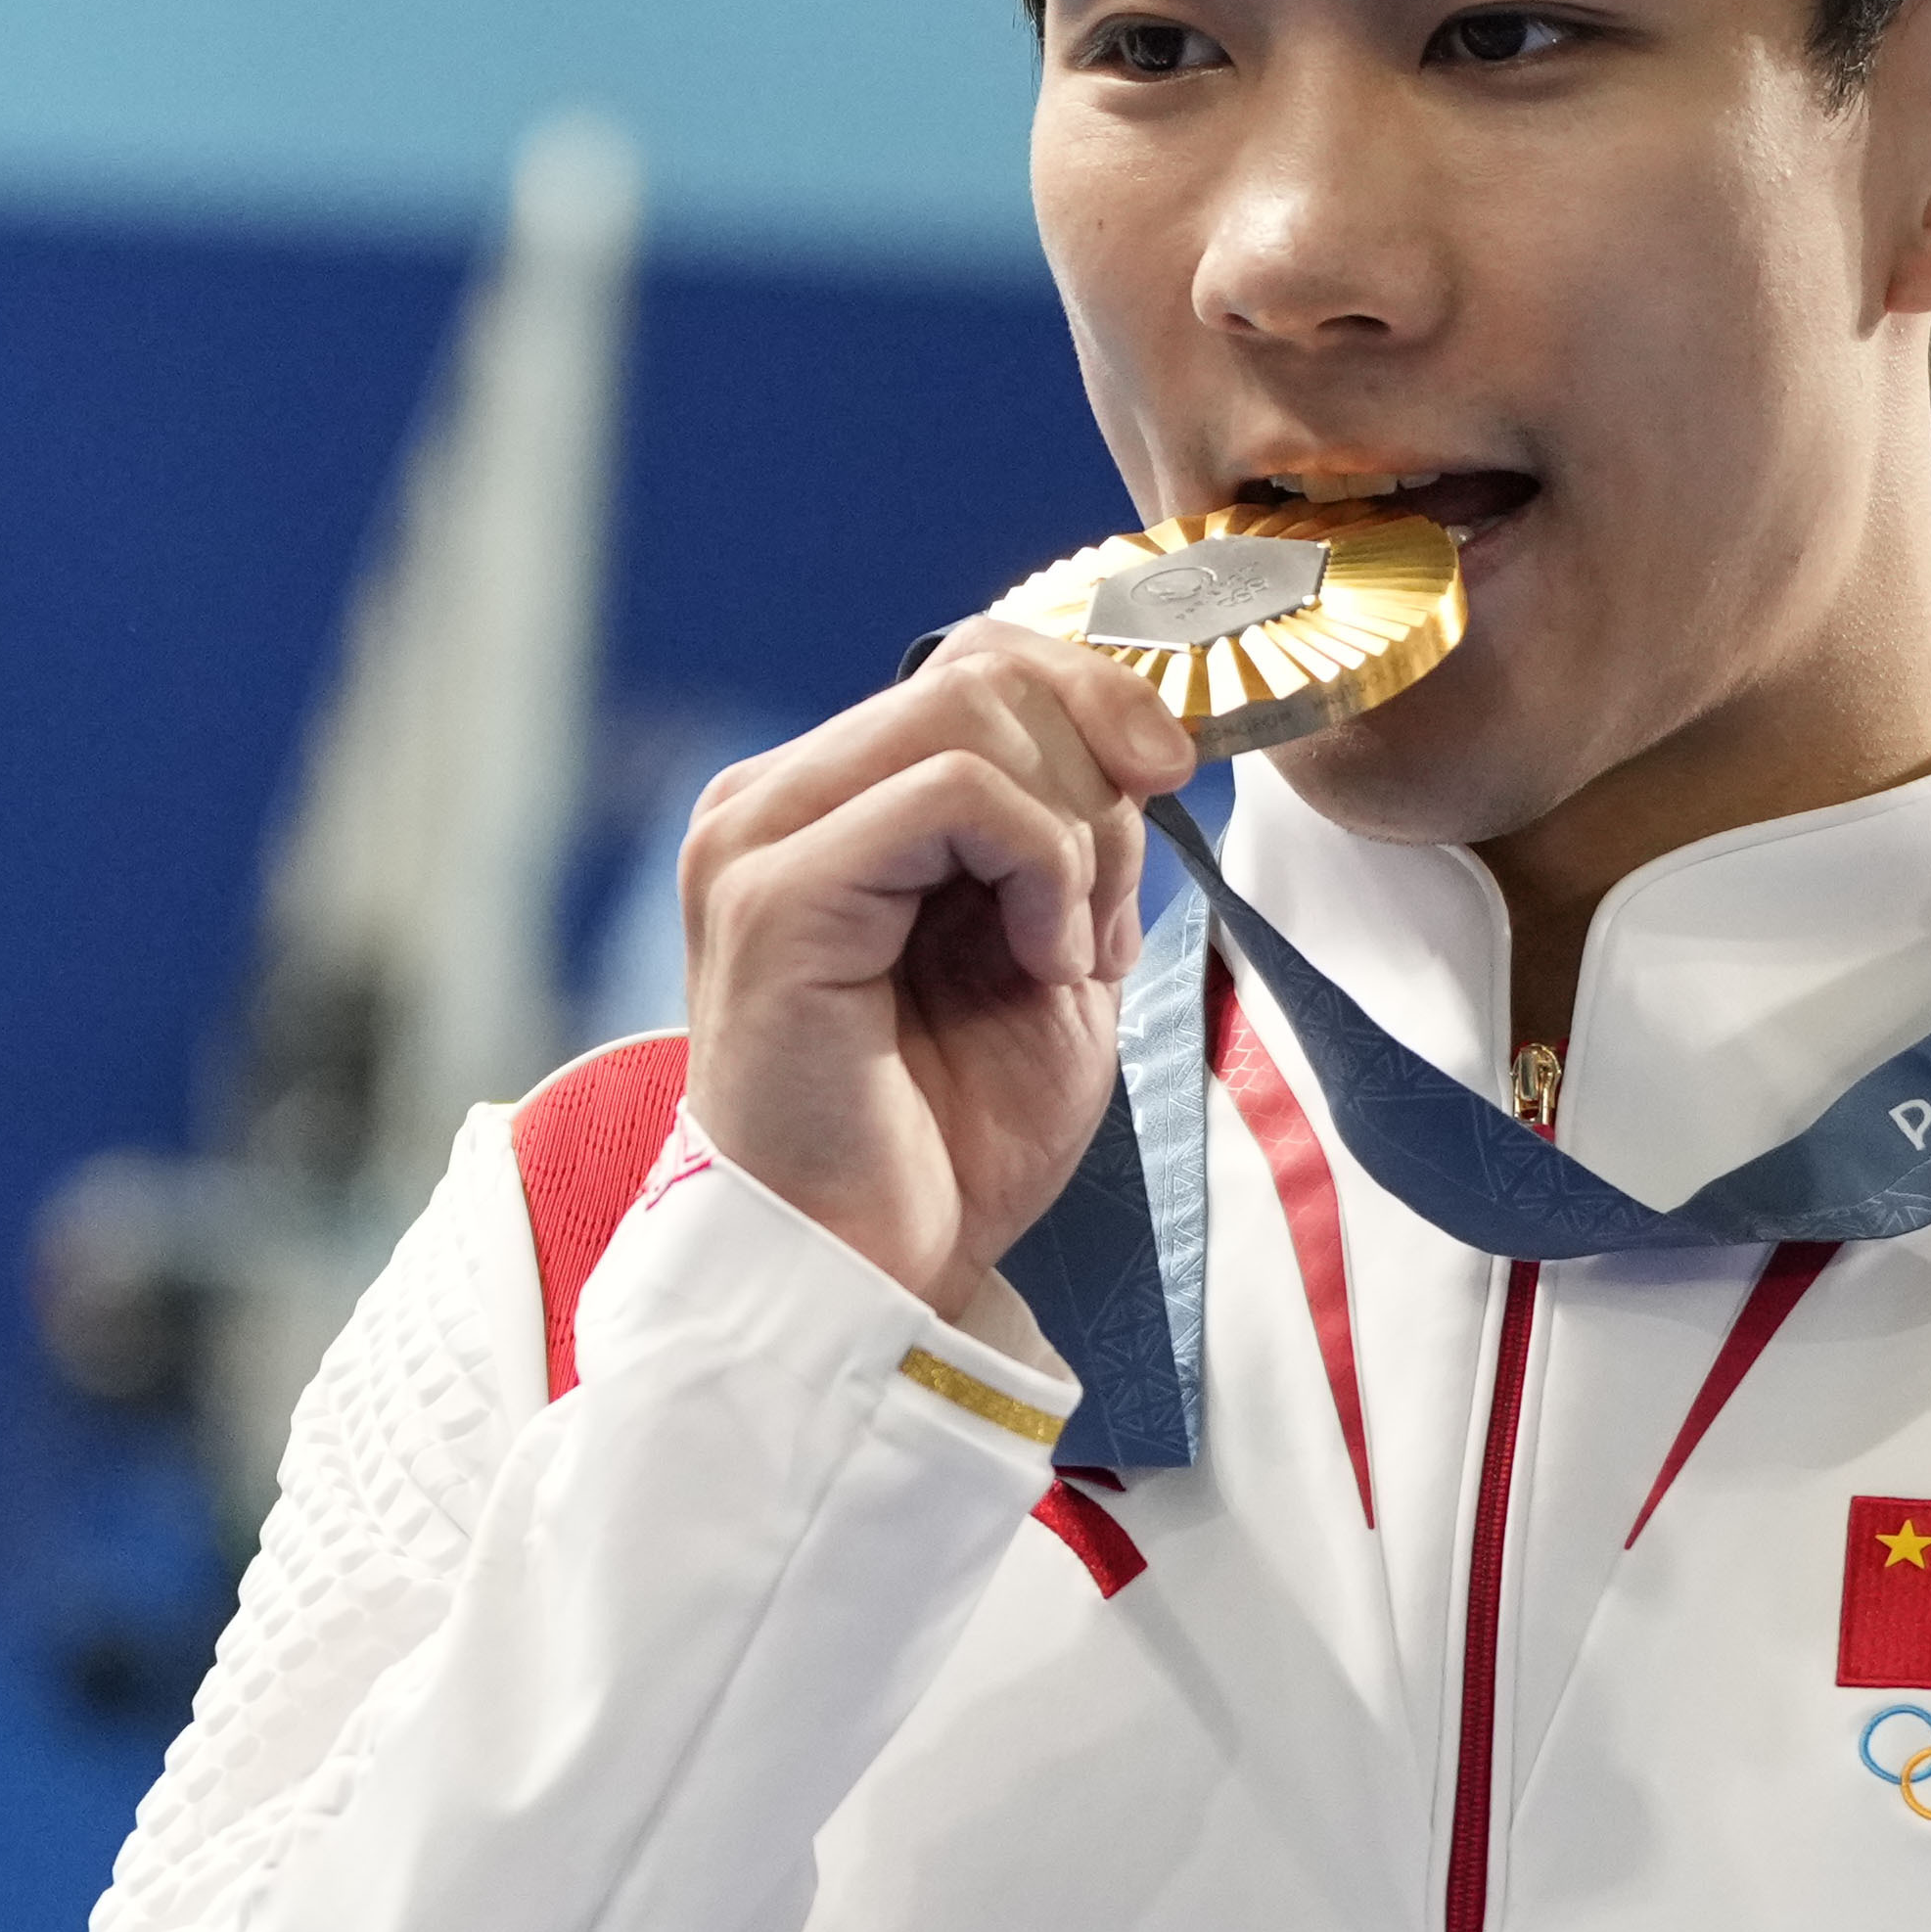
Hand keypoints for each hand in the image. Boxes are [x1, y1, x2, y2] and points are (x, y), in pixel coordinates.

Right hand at [675, 625, 1196, 1317]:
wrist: (879, 1269)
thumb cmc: (950, 1132)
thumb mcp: (1052, 943)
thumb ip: (1075, 833)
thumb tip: (1142, 737)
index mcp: (828, 804)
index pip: (977, 662)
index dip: (1099, 701)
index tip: (1170, 785)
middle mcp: (774, 801)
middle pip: (985, 670)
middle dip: (1097, 779)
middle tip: (1104, 914)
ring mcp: (760, 841)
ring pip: (973, 711)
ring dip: (1072, 833)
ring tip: (1061, 952)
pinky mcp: (775, 896)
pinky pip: (956, 791)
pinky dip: (1042, 869)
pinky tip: (1039, 963)